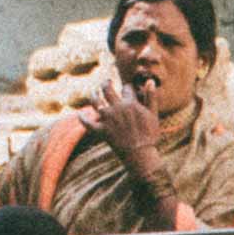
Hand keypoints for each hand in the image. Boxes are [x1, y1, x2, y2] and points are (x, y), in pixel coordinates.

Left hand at [88, 80, 168, 194]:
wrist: (140, 154)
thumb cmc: (149, 135)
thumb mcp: (153, 114)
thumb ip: (151, 97)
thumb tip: (150, 80)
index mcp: (130, 103)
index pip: (126, 88)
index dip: (127, 88)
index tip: (128, 89)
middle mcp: (117, 108)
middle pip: (107, 89)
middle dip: (106, 83)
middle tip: (107, 81)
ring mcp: (108, 119)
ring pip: (95, 101)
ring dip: (93, 94)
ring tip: (94, 92)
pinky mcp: (101, 131)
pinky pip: (88, 123)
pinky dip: (83, 118)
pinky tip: (80, 113)